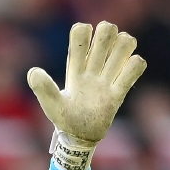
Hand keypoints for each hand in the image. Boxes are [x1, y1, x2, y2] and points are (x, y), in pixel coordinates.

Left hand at [27, 21, 146, 169]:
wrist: (80, 138)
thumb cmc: (64, 119)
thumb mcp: (51, 104)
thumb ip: (43, 88)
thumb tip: (33, 71)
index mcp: (75, 68)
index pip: (80, 35)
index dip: (83, 32)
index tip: (81, 46)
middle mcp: (92, 68)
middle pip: (106, 32)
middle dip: (106, 34)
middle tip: (100, 53)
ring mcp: (107, 78)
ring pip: (124, 43)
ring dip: (123, 47)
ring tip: (115, 64)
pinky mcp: (119, 91)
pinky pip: (136, 66)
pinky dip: (135, 65)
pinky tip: (126, 74)